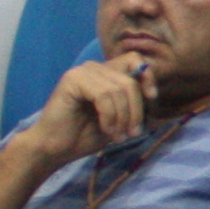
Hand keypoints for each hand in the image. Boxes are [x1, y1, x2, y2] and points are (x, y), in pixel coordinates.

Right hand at [34, 51, 153, 155]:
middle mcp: (95, 67)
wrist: (56, 148)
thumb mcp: (120, 117)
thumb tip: (153, 94)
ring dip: (123, 117)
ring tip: (117, 135)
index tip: (151, 98)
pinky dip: (110, 116)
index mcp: (106, 73)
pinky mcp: (72, 79)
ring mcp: (82, 71)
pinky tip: (106, 130)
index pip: (135, 60)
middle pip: (130, 80)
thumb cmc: (87, 134)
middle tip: (131, 133)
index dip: (147, 77)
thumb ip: (133, 102)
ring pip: (119, 89)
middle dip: (136, 110)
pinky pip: (104, 95)